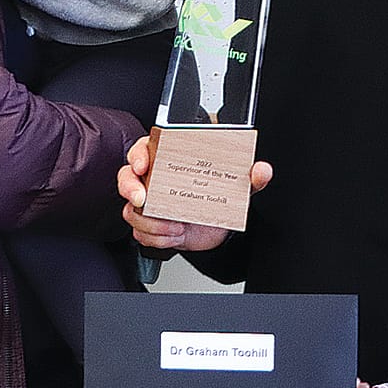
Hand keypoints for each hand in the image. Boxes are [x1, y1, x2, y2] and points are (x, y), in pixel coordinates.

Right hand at [117, 134, 270, 252]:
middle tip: (144, 199)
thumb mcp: (238, 184)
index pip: (143, 149)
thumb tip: (261, 170)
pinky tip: (173, 236)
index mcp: (168, 159)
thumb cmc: (220, 196)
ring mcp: (149, 204)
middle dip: (130, 188)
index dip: (138, 155)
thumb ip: (250, 176)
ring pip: (131, 210)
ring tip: (175, 226)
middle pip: (126, 177)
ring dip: (150, 222)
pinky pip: (140, 233)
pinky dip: (156, 237)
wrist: (219, 228)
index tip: (144, 164)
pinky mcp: (150, 226)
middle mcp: (153, 180)